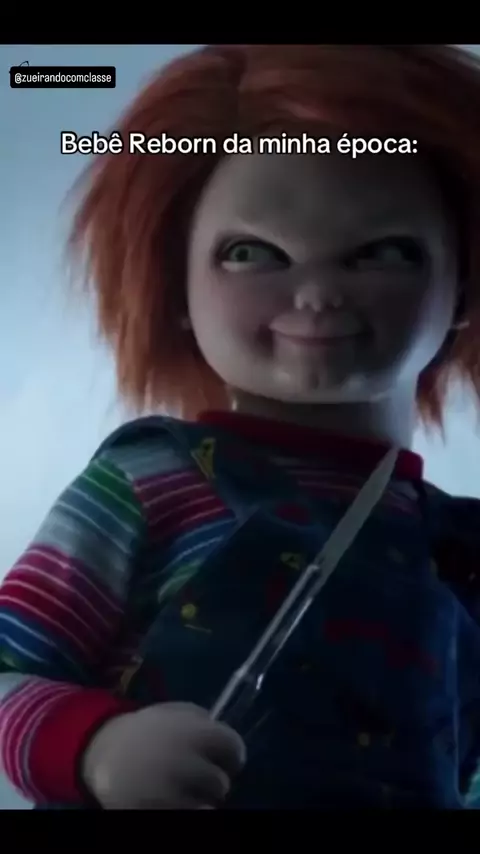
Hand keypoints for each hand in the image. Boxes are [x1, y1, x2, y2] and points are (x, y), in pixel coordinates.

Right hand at [81, 702, 245, 808]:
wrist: (101, 752)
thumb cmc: (145, 730)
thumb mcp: (174, 711)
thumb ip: (202, 721)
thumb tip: (225, 739)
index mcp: (192, 733)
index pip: (234, 748)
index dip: (233, 755)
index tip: (225, 759)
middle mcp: (184, 762)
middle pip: (221, 783)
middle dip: (214, 780)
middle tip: (199, 776)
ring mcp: (170, 792)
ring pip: (207, 808)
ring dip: (201, 800)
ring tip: (184, 789)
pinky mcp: (157, 812)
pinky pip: (187, 817)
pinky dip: (185, 810)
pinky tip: (174, 800)